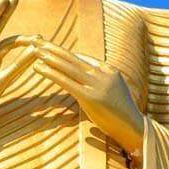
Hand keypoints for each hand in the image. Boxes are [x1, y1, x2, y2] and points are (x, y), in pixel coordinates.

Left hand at [33, 39, 144, 155]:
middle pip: (73, 58)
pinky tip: (39, 67)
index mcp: (109, 70)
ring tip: (35, 49)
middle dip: (53, 48)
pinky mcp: (90, 97)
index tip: (50, 47)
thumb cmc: (121, 114)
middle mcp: (103, 74)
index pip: (82, 59)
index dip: (64, 53)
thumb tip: (84, 82)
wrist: (134, 128)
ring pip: (68, 67)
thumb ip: (99, 84)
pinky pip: (66, 82)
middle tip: (37, 40)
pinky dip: (51, 73)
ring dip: (49, 57)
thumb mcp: (112, 93)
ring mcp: (97, 85)